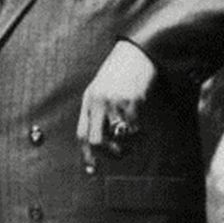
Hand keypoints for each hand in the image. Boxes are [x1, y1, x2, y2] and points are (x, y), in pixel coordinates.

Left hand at [76, 40, 156, 171]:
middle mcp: (99, 103)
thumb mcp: (100, 89)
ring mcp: (116, 103)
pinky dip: (140, 136)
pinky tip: (142, 131)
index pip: (82, 133)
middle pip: (96, 140)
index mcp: (88, 100)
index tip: (91, 169)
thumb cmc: (118, 73)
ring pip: (119, 138)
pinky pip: (135, 129)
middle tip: (117, 154)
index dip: (86, 154)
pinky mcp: (133, 102)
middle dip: (107, 154)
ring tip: (132, 142)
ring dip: (127, 146)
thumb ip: (97, 111)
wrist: (136, 53)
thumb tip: (97, 140)